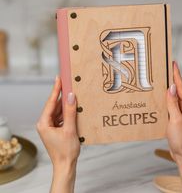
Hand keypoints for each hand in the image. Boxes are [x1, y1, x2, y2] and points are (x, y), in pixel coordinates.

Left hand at [36, 76, 79, 192]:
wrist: (66, 165)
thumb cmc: (66, 151)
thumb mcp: (70, 129)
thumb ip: (70, 112)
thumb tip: (71, 96)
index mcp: (44, 123)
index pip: (50, 103)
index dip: (55, 90)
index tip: (58, 79)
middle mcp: (44, 124)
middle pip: (53, 106)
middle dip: (61, 96)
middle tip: (67, 83)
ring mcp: (49, 127)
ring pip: (58, 111)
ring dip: (65, 105)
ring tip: (72, 94)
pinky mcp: (55, 129)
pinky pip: (61, 117)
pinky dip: (67, 112)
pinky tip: (73, 107)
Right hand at [166, 61, 181, 162]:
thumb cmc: (181, 139)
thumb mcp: (176, 120)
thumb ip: (172, 103)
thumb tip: (170, 88)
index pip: (181, 87)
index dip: (177, 75)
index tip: (173, 64)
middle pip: (179, 90)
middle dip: (172, 79)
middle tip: (166, 68)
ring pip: (174, 97)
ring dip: (169, 88)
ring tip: (162, 79)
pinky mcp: (177, 117)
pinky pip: (172, 104)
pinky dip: (166, 99)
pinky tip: (161, 97)